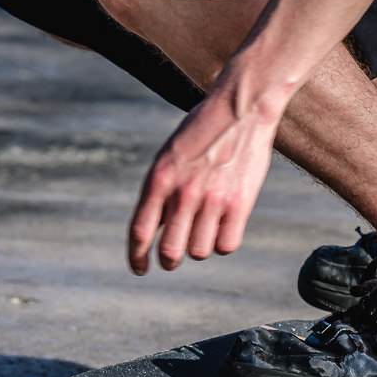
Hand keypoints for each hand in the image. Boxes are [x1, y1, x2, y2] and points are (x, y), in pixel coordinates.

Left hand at [129, 86, 279, 273]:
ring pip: (199, 252)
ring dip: (199, 248)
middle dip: (168, 261)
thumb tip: (157, 230)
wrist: (241, 108)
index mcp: (159, 179)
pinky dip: (223, 243)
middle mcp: (183, 193)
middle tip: (172, 260)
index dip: (136, 257)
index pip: (140, 231)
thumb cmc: (203, 130)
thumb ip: (161, 191)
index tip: (139, 269)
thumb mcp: (170, 156)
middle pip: (170, 251)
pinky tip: (223, 228)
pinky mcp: (239, 204)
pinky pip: (226, 245)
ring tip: (204, 230)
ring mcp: (212, 200)